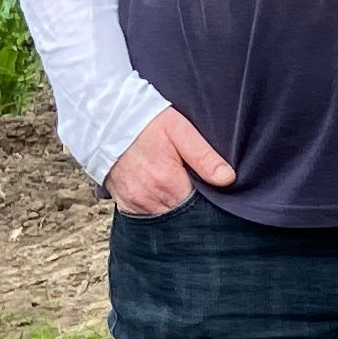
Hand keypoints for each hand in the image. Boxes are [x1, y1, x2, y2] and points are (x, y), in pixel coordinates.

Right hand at [104, 107, 233, 215]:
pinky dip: (157, 207)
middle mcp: (148, 197)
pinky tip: (163, 192)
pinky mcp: (123, 203)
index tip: (212, 190)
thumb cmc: (147, 124)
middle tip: (196, 185)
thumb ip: (205, 157)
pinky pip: (145, 215)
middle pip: (181, 213)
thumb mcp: (181, 131)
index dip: (208, 199)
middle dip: (192, 205)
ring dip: (174, 206)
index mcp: (167, 181)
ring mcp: (133, 202)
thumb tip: (228, 179)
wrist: (109, 122)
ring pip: (164, 216)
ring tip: (179, 186)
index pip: (198, 205)